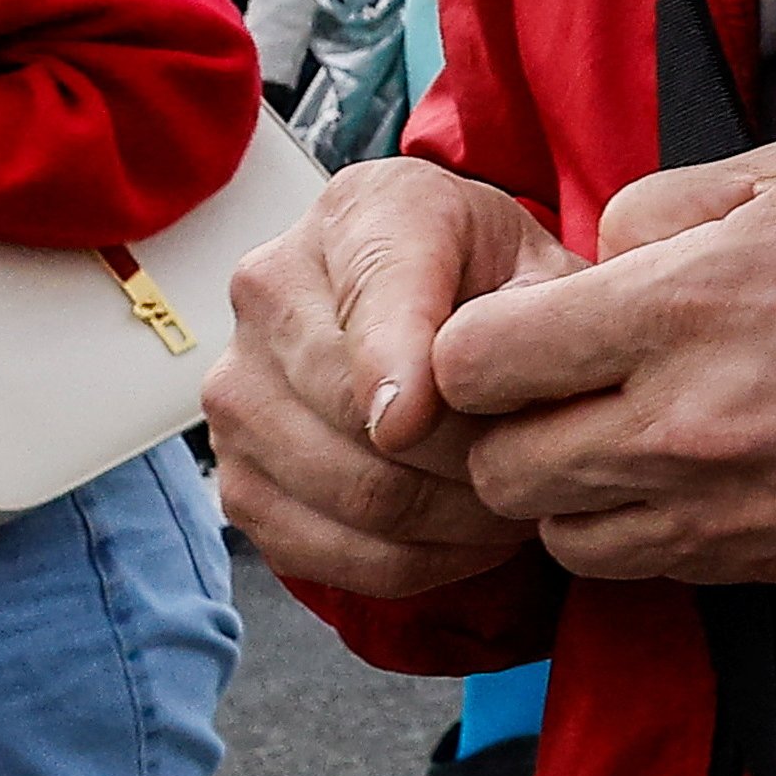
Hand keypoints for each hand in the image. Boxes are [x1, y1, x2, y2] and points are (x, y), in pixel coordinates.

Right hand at [208, 160, 572, 600]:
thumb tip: (442, 404)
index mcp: (359, 213)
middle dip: (468, 463)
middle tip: (537, 476)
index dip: (395, 366)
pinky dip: (408, 562)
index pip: (372, 292)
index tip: (418, 423)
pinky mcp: (236, 476)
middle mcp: (271, 288)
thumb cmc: (495, 285)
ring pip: (349, 490)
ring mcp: (237, 387)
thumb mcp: (539, 269)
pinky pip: (320, 550)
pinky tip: (463, 539)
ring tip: (513, 506)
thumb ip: (522, 314)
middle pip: (359, 412)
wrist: (439, 308)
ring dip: (451, 521)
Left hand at [426, 139, 775, 584]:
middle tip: (556, 389)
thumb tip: (588, 260)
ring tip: (615, 437)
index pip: (474, 361)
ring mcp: (720, 507)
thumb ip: (655, 206)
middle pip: (499, 468)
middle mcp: (678, 423)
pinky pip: (638, 570)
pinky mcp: (763, 560)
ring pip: (559, 534)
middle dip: (507, 427)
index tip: (516, 329)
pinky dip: (632, 532)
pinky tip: (678, 477)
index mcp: (675, 306)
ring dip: (565, 491)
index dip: (473, 344)